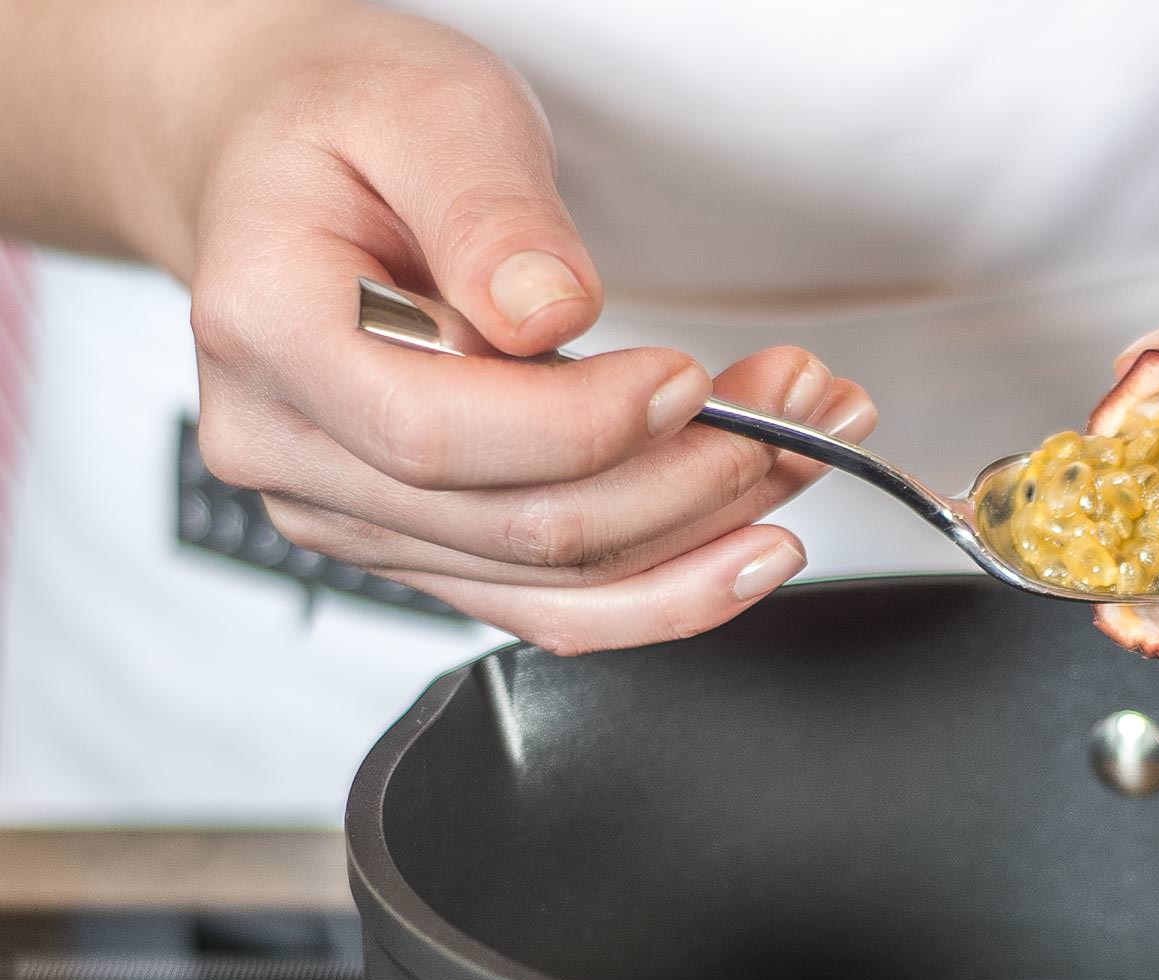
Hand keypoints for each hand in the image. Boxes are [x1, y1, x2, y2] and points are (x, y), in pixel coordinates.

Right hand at [182, 6, 871, 652]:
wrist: (290, 166)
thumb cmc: (350, 126)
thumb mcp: (427, 108)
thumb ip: (489, 209)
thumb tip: (549, 314)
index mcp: (268, 333)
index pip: (440, 436)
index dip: (588, 428)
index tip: (691, 379)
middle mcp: (290, 451)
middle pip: (522, 527)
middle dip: (690, 478)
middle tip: (798, 406)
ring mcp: (352, 518)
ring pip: (557, 585)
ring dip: (705, 533)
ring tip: (805, 454)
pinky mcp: (419, 549)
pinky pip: (552, 608)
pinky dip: (667, 586)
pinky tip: (749, 548)